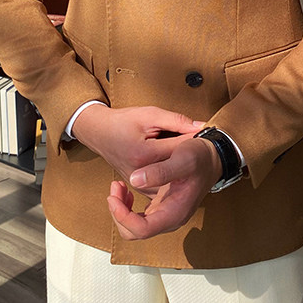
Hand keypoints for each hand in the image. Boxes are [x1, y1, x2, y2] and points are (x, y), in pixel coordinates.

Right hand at [71, 104, 204, 194]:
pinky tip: (176, 169)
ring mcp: (139, 183)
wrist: (99, 133)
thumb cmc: (123, 121)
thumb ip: (176, 121)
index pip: (180, 147)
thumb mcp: (149, 114)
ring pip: (171, 182)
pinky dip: (171, 179)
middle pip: (178, 168)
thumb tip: (201, 126)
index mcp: (144, 153)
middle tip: (199, 147)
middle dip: (189, 157)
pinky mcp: (139, 187)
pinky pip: (162, 187)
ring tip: (187, 158)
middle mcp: (141, 172)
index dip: (194, 139)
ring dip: (181, 171)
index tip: (203, 134)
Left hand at [107, 137, 222, 239]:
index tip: (113, 197)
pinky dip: (126, 207)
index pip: (142, 230)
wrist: (211, 158)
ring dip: (120, 210)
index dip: (123, 217)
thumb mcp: (183, 158)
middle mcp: (170, 219)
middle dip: (118, 213)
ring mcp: (165, 216)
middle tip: (114, 189)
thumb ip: (160, 171)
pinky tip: (126, 190)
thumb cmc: (200, 158)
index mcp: (175, 212)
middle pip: (133, 232)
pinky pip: (137, 219)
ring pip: (132, 227)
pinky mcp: (161, 210)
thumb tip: (135, 180)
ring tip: (117, 187)